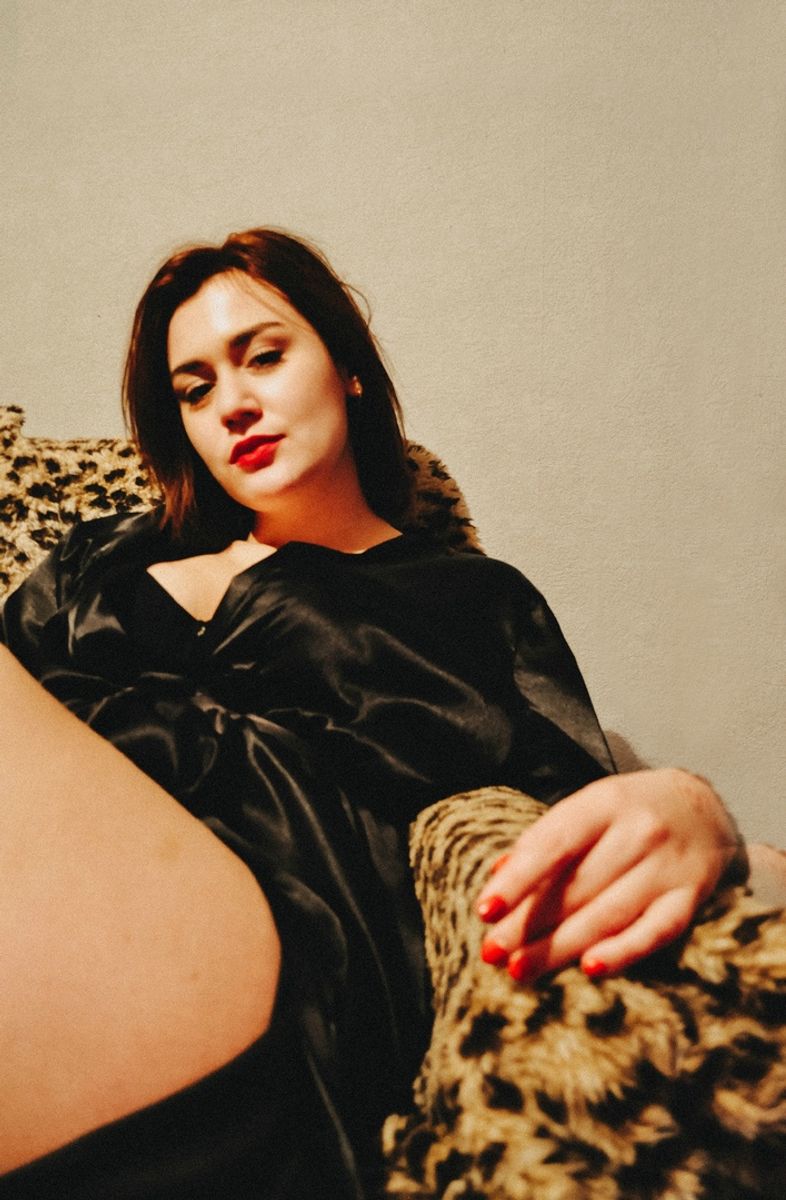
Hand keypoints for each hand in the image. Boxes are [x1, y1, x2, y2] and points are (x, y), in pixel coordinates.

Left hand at [475, 768, 743, 982]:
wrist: (702, 807)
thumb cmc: (627, 813)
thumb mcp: (587, 808)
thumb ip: (545, 840)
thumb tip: (497, 875)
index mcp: (604, 802)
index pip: (553, 845)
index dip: (517, 881)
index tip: (486, 911)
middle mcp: (638, 831)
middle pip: (576, 887)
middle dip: (529, 924)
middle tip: (492, 953)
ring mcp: (667, 866)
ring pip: (608, 914)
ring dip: (560, 946)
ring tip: (520, 969)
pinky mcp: (690, 897)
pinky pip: (655, 931)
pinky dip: (623, 951)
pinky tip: (590, 968)